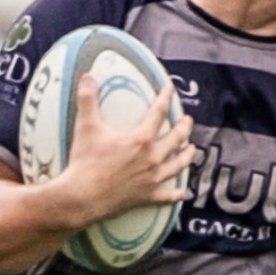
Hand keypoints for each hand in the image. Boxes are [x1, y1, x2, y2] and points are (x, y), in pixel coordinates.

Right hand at [59, 75, 195, 226]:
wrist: (83, 198)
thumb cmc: (85, 163)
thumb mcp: (86, 127)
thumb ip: (88, 100)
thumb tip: (87, 76)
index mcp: (141, 139)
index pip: (159, 112)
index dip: (165, 98)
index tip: (170, 89)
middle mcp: (152, 157)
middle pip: (175, 138)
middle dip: (184, 127)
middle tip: (187, 120)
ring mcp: (153, 179)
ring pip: (178, 165)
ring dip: (187, 156)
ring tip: (192, 149)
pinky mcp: (148, 197)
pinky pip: (168, 196)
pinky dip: (178, 194)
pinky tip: (185, 193)